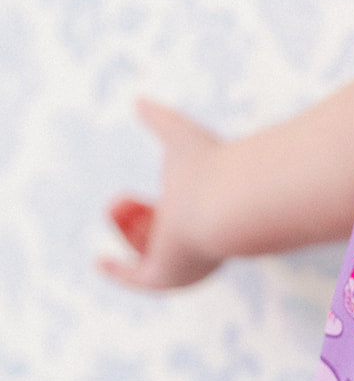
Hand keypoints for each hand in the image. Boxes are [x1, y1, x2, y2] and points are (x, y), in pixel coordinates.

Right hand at [100, 99, 227, 289]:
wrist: (224, 202)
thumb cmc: (209, 167)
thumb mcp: (179, 135)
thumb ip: (161, 118)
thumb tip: (139, 101)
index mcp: (209, 220)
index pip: (183, 221)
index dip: (162, 211)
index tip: (140, 200)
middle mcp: (200, 248)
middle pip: (165, 242)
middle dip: (144, 225)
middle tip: (122, 203)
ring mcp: (185, 266)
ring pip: (148, 259)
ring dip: (130, 235)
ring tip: (115, 210)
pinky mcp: (166, 278)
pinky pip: (137, 279)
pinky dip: (117, 272)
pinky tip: (101, 262)